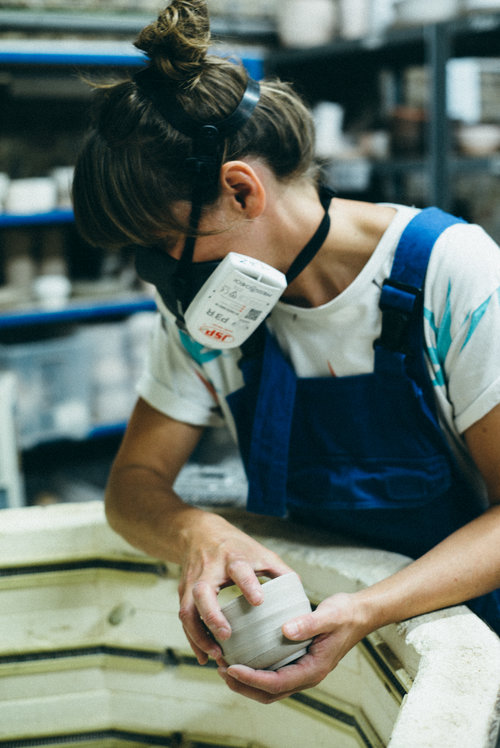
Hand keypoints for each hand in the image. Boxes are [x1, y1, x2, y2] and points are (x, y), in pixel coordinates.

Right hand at [177, 512, 292, 665]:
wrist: (199, 532)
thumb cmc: (236, 546)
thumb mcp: (260, 552)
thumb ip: (280, 572)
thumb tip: (300, 599)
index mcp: (232, 558)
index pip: (239, 569)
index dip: (248, 584)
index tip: (259, 601)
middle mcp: (208, 569)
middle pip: (203, 592)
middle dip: (212, 615)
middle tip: (226, 636)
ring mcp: (192, 581)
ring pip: (187, 609)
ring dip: (199, 634)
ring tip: (216, 654)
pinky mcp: (182, 592)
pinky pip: (184, 617)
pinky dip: (192, 639)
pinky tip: (204, 657)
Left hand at [217, 592, 369, 702]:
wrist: (358, 613)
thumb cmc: (346, 615)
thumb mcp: (329, 615)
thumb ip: (308, 623)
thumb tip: (285, 630)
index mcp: (313, 669)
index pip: (276, 683)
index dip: (251, 679)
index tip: (231, 667)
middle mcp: (306, 674)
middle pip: (269, 693)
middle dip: (243, 685)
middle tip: (221, 668)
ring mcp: (301, 669)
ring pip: (269, 687)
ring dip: (246, 681)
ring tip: (225, 664)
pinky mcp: (297, 660)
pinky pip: (273, 672)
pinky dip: (255, 670)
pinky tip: (243, 654)